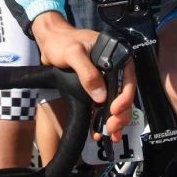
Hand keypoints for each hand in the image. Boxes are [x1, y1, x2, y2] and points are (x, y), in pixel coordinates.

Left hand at [31, 11, 136, 141]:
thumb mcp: (74, 53)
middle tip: (112, 127)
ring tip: (110, 134)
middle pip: (124, 95)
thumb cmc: (62, 42)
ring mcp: (104, 79)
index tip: (115, 110)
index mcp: (116, 55)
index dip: (125, 97)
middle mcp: (113, 68)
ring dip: (114, 120)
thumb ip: (87, 73)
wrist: (48, 42)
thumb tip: (101, 97)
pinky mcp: (94, 88)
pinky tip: (98, 131)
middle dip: (121, 114)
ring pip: (115, 103)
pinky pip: (102, 106)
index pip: (128, 79)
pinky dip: (102, 119)